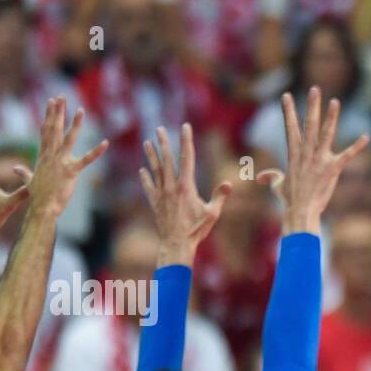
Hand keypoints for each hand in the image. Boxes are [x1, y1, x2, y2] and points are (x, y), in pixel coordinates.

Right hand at [22, 96, 107, 219]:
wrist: (42, 207)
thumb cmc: (37, 196)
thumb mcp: (29, 181)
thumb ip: (24, 172)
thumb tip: (16, 169)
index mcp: (43, 155)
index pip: (46, 130)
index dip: (49, 115)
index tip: (51, 102)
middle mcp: (51, 155)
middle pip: (54, 129)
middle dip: (58, 112)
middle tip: (61, 96)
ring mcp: (61, 162)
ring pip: (69, 139)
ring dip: (75, 124)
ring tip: (81, 110)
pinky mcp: (71, 171)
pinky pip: (87, 160)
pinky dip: (96, 152)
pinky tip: (105, 143)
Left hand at [140, 123, 231, 264]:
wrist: (176, 244)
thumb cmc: (196, 230)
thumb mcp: (212, 214)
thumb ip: (219, 197)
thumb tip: (229, 184)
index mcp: (186, 186)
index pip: (187, 157)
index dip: (186, 140)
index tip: (185, 127)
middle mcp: (172, 187)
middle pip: (167, 159)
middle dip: (163, 142)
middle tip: (158, 129)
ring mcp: (161, 194)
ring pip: (155, 169)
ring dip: (151, 155)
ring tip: (147, 143)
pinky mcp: (155, 203)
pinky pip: (148, 187)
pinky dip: (145, 178)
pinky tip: (142, 170)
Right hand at [257, 87, 369, 234]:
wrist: (300, 211)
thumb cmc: (289, 200)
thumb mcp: (277, 186)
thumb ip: (271, 177)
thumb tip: (260, 177)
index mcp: (293, 154)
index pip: (290, 128)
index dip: (288, 111)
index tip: (286, 95)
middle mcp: (306, 153)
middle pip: (309, 124)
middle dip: (312, 106)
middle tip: (315, 89)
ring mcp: (319, 160)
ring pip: (326, 134)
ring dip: (331, 117)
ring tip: (335, 101)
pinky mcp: (332, 169)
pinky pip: (347, 155)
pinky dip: (357, 146)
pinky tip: (366, 137)